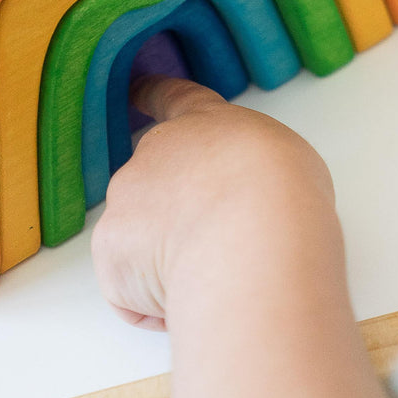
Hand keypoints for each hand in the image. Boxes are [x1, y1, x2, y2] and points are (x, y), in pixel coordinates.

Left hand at [91, 75, 333, 328]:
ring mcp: (125, 204)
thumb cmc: (283, 195)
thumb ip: (250, 170)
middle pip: (153, 182)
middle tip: (221, 245)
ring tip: (217, 277)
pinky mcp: (110, 254)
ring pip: (141, 241)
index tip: (138, 92)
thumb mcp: (287, 161)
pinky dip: (154, 305)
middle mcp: (153, 156)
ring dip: (169, 261)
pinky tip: (192, 300)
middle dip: (176, 214)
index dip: (154, 96)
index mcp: (203, 123)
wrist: (252, 235)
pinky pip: (130, 290)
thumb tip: (239, 204)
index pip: (173, 100)